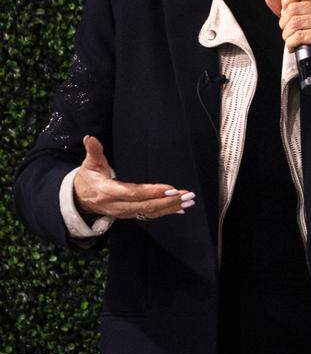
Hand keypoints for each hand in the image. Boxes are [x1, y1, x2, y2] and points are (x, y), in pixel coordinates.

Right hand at [72, 136, 194, 222]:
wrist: (80, 199)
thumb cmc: (87, 179)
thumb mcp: (89, 164)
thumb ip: (93, 151)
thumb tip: (90, 138)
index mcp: (107, 191)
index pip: (132, 193)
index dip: (151, 192)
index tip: (170, 188)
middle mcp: (116, 205)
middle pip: (145, 206)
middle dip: (168, 201)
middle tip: (187, 195)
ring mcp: (123, 212)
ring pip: (149, 212)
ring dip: (170, 207)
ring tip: (188, 201)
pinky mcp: (129, 215)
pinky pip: (149, 215)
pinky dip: (165, 212)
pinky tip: (180, 209)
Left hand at [263, 0, 310, 86]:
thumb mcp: (304, 18)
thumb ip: (286, 6)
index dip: (287, 2)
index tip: (288, 13)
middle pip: (293, 8)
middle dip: (285, 23)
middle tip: (290, 32)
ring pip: (294, 23)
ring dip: (287, 35)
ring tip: (293, 40)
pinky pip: (299, 36)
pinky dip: (292, 43)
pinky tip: (295, 46)